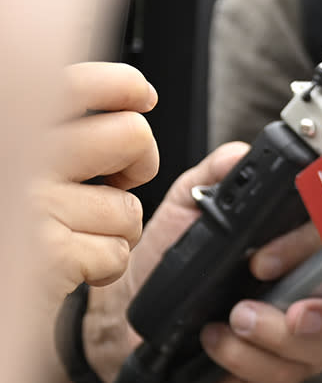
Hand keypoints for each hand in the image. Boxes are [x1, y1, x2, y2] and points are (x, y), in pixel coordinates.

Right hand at [34, 62, 159, 310]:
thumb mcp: (85, 178)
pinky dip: (105, 263)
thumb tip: (237, 155)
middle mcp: (22, 158)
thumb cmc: (54, 231)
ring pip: (127, 206)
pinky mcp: (46, 250)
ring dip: (119, 229)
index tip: (142, 98)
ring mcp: (32, 202)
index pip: (78, 84)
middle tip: (116, 183)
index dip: (122, 86)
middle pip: (129, 137)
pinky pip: (114, 250)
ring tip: (80, 233)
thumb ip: (143, 153)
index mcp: (26, 130)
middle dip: (139, 167)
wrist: (11, 298)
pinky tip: (74, 262)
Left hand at [79, 143, 321, 382]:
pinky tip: (217, 341)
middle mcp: (319, 299)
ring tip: (235, 320)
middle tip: (291, 310)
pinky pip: (279, 378)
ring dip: (279, 339)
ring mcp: (301, 342)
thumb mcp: (192, 205)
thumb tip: (242, 156)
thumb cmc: (171, 259)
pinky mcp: (272, 376)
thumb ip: (219, 174)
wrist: (130, 308)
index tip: (276, 257)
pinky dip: (246, 360)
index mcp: (313, 255)